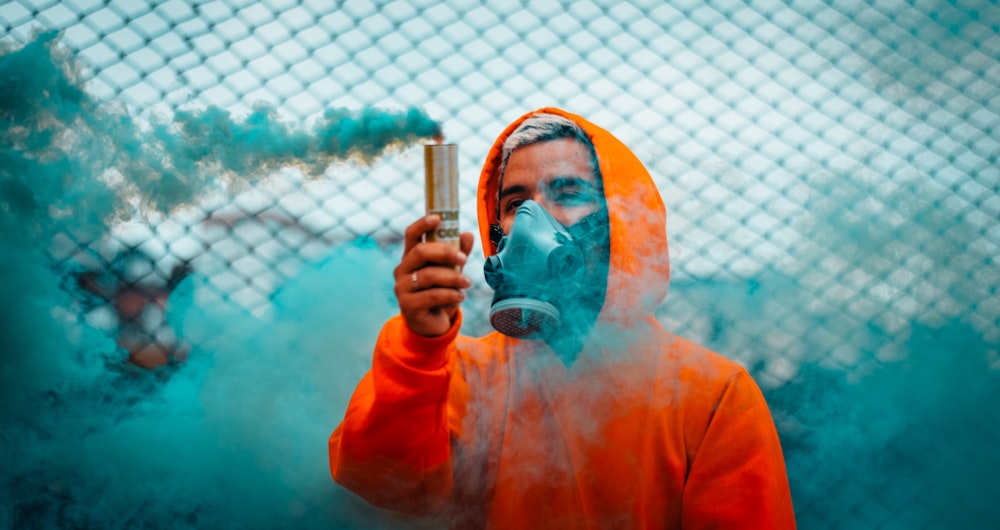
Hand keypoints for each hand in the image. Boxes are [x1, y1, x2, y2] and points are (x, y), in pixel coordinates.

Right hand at [394, 215, 474, 336]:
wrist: (431, 324)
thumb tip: (468, 234)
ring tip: (467, 283)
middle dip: (445, 252)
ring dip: (453, 278)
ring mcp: (402, 288)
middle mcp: (402, 270)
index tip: (438, 218)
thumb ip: (458, 253)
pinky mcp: (408, 306)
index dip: (422, 224)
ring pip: (429, 276)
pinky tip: (461, 297)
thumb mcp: (451, 271)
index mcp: (411, 257)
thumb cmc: (440, 292)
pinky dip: (451, 295)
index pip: (411, 235)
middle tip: (464, 259)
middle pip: (420, 252)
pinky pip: (432, 296)